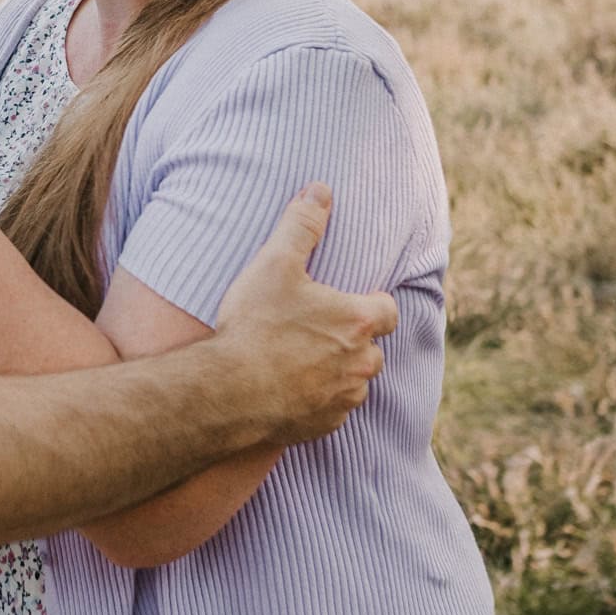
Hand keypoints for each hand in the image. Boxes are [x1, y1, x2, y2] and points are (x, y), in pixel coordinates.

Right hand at [212, 184, 397, 446]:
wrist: (228, 392)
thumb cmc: (255, 324)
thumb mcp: (274, 263)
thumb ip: (301, 225)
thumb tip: (320, 189)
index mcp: (358, 320)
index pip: (387, 309)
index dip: (372, 303)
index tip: (351, 301)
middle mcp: (361, 362)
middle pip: (373, 348)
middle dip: (353, 339)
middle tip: (317, 329)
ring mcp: (344, 397)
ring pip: (355, 382)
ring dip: (338, 371)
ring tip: (302, 360)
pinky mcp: (324, 425)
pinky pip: (332, 410)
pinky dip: (319, 400)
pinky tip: (290, 388)